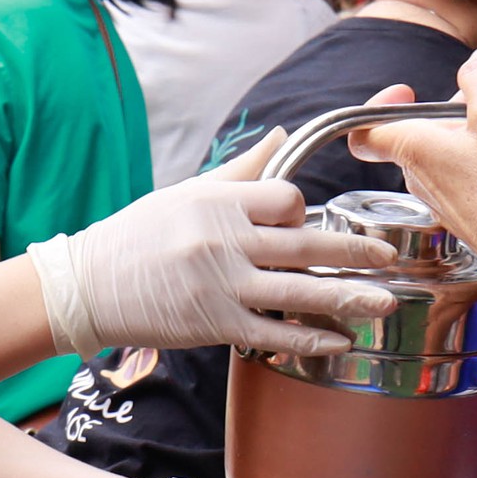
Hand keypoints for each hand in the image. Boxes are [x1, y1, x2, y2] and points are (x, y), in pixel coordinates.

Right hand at [33, 131, 398, 358]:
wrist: (88, 286)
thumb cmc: (138, 235)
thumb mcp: (187, 192)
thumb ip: (241, 170)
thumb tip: (281, 136)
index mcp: (219, 202)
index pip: (286, 199)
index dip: (304, 213)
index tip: (306, 225)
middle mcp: (224, 240)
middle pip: (305, 244)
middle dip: (355, 253)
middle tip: (388, 257)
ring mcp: (221, 284)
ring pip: (299, 290)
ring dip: (349, 298)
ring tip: (385, 302)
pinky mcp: (214, 323)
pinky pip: (274, 331)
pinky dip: (310, 338)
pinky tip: (339, 340)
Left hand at [351, 49, 476, 283]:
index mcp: (412, 148)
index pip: (363, 130)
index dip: (379, 103)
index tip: (409, 90)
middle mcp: (420, 176)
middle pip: (426, 130)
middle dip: (460, 109)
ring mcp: (445, 197)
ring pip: (454, 151)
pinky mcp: (471, 212)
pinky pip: (476, 174)